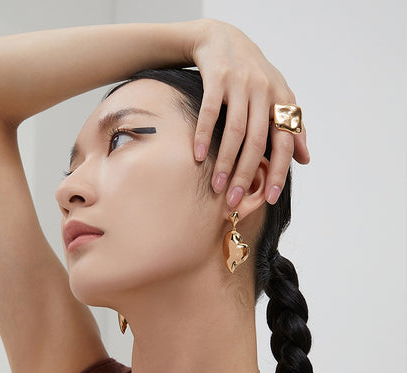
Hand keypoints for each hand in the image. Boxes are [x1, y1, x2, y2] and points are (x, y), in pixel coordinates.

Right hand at [189, 18, 309, 207]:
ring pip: (235, 131)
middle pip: (257, 142)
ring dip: (226, 162)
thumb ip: (292, 128)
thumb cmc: (252, 75)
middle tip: (235, 200)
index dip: (278, 171)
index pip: (284, 141)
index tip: (269, 198)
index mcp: (281, 99)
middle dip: (246, 174)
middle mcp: (264, 91)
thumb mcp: (277, 97)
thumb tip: (305, 159)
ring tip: (217, 186)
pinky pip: (211, 113)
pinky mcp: (218, 78)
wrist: (222, 39)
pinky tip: (200, 157)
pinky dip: (204, 136)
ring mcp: (241, 83)